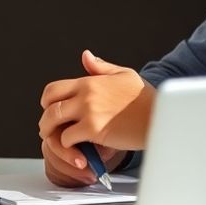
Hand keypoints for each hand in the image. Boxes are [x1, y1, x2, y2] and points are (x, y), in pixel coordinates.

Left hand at [37, 50, 152, 185]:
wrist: (160, 115)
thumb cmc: (146, 98)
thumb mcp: (124, 74)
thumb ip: (101, 67)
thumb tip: (85, 56)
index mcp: (90, 81)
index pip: (54, 88)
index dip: (47, 101)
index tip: (49, 110)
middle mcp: (85, 94)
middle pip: (49, 105)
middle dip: (45, 119)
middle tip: (48, 128)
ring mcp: (88, 111)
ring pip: (53, 122)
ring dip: (52, 133)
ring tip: (58, 140)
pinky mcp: (93, 129)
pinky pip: (67, 138)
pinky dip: (68, 146)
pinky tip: (76, 148)